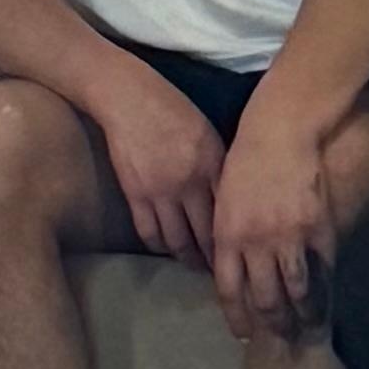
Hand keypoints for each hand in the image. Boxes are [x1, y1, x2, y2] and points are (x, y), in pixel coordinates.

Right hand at [96, 70, 226, 270]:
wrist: (127, 97)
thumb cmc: (171, 107)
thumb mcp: (207, 133)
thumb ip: (218, 168)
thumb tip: (229, 199)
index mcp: (213, 166)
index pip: (230, 215)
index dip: (236, 240)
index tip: (241, 253)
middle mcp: (190, 184)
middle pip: (207, 235)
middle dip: (215, 259)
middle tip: (221, 271)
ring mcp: (161, 192)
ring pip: (178, 241)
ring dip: (187, 258)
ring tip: (194, 265)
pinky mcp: (135, 194)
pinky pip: (149, 232)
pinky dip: (159, 246)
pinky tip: (165, 249)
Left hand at [209, 96, 337, 343]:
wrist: (279, 134)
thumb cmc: (244, 164)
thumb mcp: (223, 202)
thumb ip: (226, 238)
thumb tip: (231, 272)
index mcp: (227, 235)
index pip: (229, 290)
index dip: (238, 317)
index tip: (244, 335)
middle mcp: (257, 243)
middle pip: (265, 298)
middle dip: (273, 324)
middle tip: (281, 338)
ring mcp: (290, 238)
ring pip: (296, 291)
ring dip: (302, 316)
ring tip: (307, 330)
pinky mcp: (318, 230)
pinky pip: (322, 270)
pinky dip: (324, 291)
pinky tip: (325, 303)